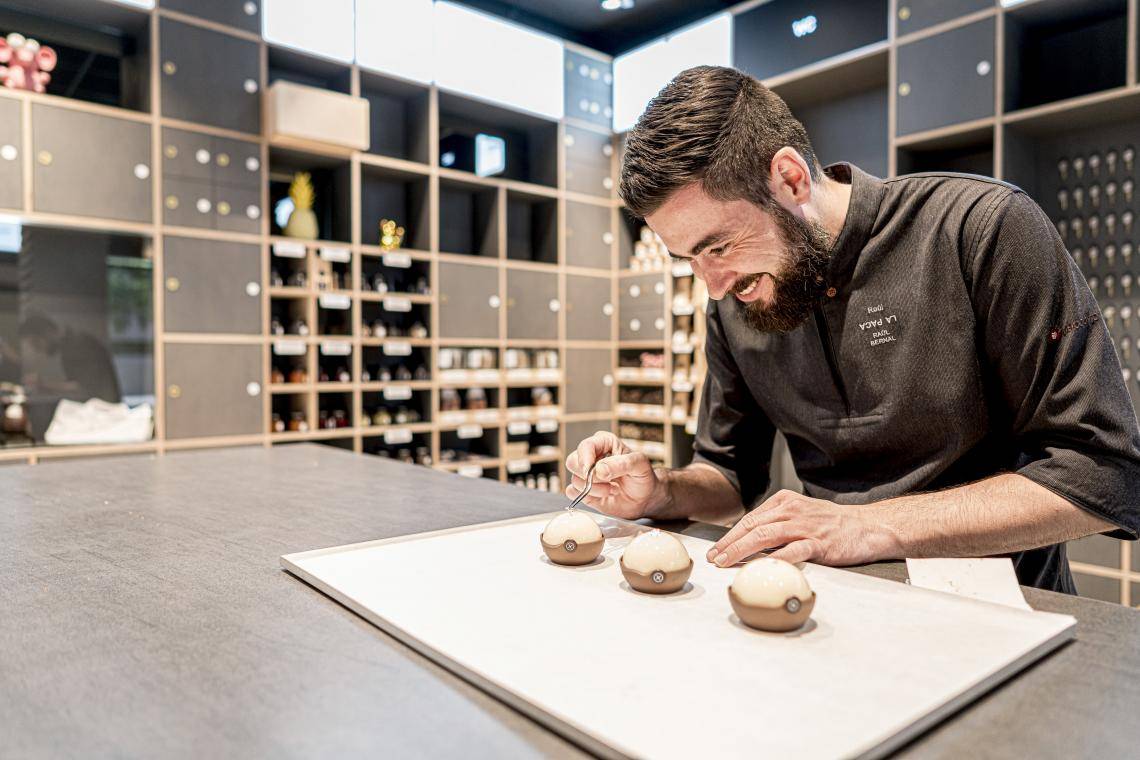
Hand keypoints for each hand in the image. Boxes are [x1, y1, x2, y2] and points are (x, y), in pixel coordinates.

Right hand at [564, 431, 665, 519]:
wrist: (644, 498)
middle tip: (610, 482)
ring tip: (613, 489)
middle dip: (590, 476)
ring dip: (595, 489)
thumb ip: (622, 464)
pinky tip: (603, 496)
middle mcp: (591, 456)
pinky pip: (572, 492)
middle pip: (572, 462)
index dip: (585, 458)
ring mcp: (585, 474)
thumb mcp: (640, 465)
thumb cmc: (643, 476)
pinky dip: (588, 497)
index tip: (592, 471)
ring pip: (575, 480)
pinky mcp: (583, 490)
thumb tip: (599, 469)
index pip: (585, 446)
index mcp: (604, 442)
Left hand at [706, 490, 899, 566]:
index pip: (750, 519)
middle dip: (729, 543)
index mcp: (784, 502)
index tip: (716, 550)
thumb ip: (777, 523)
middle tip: (713, 558)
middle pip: (752, 526)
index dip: (730, 535)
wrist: (868, 526)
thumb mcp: (800, 514)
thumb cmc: (833, 524)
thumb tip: (749, 541)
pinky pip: (792, 551)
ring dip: (742, 550)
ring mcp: (805, 526)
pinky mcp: (819, 542)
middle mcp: (791, 510)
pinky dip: (774, 559)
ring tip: (727, 562)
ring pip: (765, 535)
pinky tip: (761, 567)